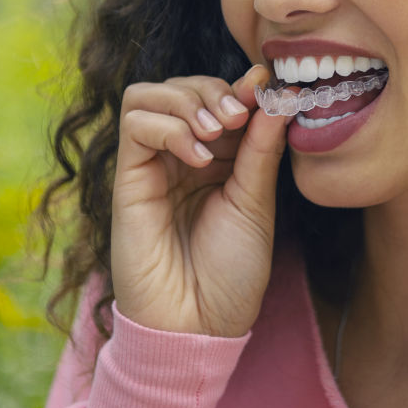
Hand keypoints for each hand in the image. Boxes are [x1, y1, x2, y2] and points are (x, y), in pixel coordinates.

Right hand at [110, 64, 286, 336]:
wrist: (199, 325)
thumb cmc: (232, 270)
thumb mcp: (256, 200)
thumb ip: (261, 146)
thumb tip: (279, 94)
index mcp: (221, 158)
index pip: (222, 98)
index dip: (242, 86)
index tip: (266, 83)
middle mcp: (185, 155)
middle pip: (184, 86)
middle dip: (214, 90)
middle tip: (238, 116)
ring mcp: (154, 165)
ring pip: (150, 95)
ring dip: (188, 101)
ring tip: (216, 134)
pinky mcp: (128, 179)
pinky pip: (135, 124)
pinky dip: (168, 127)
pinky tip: (195, 158)